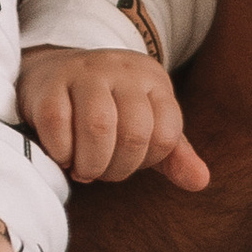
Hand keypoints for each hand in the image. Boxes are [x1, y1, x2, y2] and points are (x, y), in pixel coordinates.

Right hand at [20, 46, 209, 188]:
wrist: (53, 73)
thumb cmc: (108, 109)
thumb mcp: (147, 127)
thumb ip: (175, 155)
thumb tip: (201, 182)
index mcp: (153, 80)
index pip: (166, 134)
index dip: (147, 161)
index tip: (127, 162)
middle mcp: (123, 70)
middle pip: (134, 133)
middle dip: (117, 168)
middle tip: (101, 172)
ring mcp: (85, 72)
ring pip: (98, 126)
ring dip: (90, 163)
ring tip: (82, 169)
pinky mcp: (49, 83)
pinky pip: (58, 124)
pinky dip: (61, 152)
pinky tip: (62, 156)